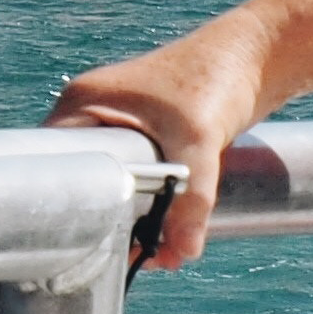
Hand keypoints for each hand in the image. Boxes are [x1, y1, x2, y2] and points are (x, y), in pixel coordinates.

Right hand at [49, 16, 271, 268]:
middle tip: (133, 255)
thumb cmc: (215, 79)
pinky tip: (170, 235)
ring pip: (115, 183)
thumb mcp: (199, 142)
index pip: (56, 160)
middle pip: (86, 178)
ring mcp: (120, 124)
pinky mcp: (147, 136)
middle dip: (111, 220)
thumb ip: (190, 201)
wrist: (255, 58)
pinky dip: (152, 207)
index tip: (95, 241)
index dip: (72, 201)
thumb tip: (182, 253)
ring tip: (158, 252)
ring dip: (135, 218)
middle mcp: (95, 112)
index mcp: (86, 102)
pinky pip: (137, 179)